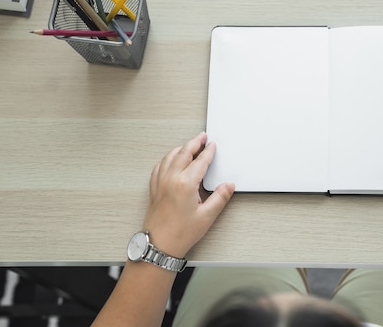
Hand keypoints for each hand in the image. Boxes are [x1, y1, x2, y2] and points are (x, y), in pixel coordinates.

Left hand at [142, 132, 234, 257]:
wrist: (159, 245)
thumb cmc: (180, 233)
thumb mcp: (207, 216)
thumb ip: (220, 198)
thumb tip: (228, 186)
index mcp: (185, 184)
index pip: (200, 161)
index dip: (208, 152)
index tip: (213, 146)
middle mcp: (171, 179)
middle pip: (184, 152)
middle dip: (195, 142)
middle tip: (202, 137)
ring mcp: (160, 182)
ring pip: (170, 156)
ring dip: (181, 148)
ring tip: (189, 145)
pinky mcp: (154, 188)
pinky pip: (160, 165)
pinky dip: (168, 158)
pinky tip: (171, 159)